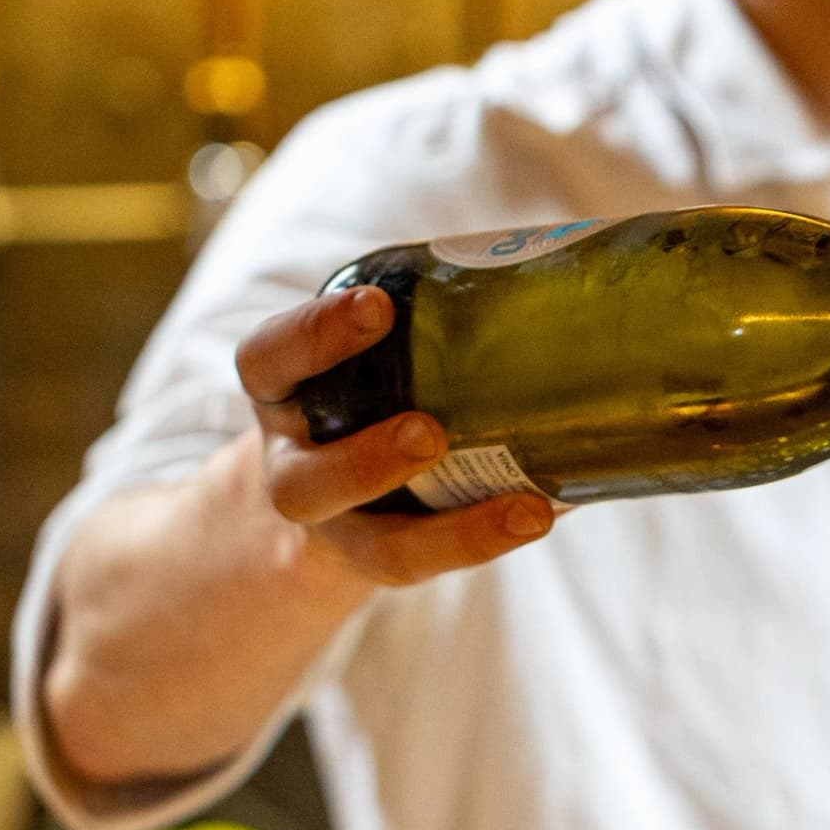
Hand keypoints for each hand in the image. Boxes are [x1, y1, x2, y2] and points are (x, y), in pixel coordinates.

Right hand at [236, 286, 553, 585]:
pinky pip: (431, 566)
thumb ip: (424, 316)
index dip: (314, 334)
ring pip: (373, 546)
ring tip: (525, 506)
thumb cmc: (363, 389)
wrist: (328, 492)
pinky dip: (489, 540)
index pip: (270, 359)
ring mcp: (340, 529)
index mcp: (281, 394)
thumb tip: (560, 263)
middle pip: (303, 481)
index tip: (377, 306)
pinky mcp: (387, 561)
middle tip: (428, 431)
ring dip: (449, 530)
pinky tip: (546, 513)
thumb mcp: (363, 352)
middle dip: (364, 460)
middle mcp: (293, 467)